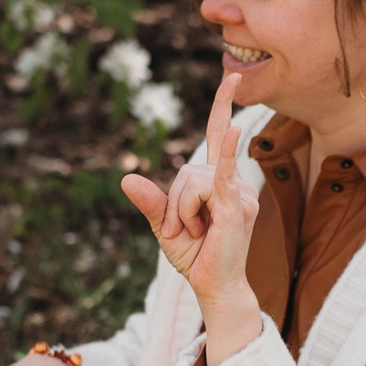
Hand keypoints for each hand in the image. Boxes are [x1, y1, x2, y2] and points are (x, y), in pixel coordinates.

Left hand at [121, 76, 264, 360]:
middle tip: (183, 233)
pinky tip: (237, 130)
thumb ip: (151, 202)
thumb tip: (125, 178)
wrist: (214, 289)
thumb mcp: (166, 227)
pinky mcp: (237, 208)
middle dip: (174, 203)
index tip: (232, 76)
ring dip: (181, 213)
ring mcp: (240, 195)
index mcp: (220, 182)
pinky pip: (224, 176)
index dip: (223, 105)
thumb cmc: (197, 259)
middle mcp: (235, 183)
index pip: (218, 135)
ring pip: (191, 182)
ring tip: (194, 236)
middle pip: (186, 171)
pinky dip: (228, 153)